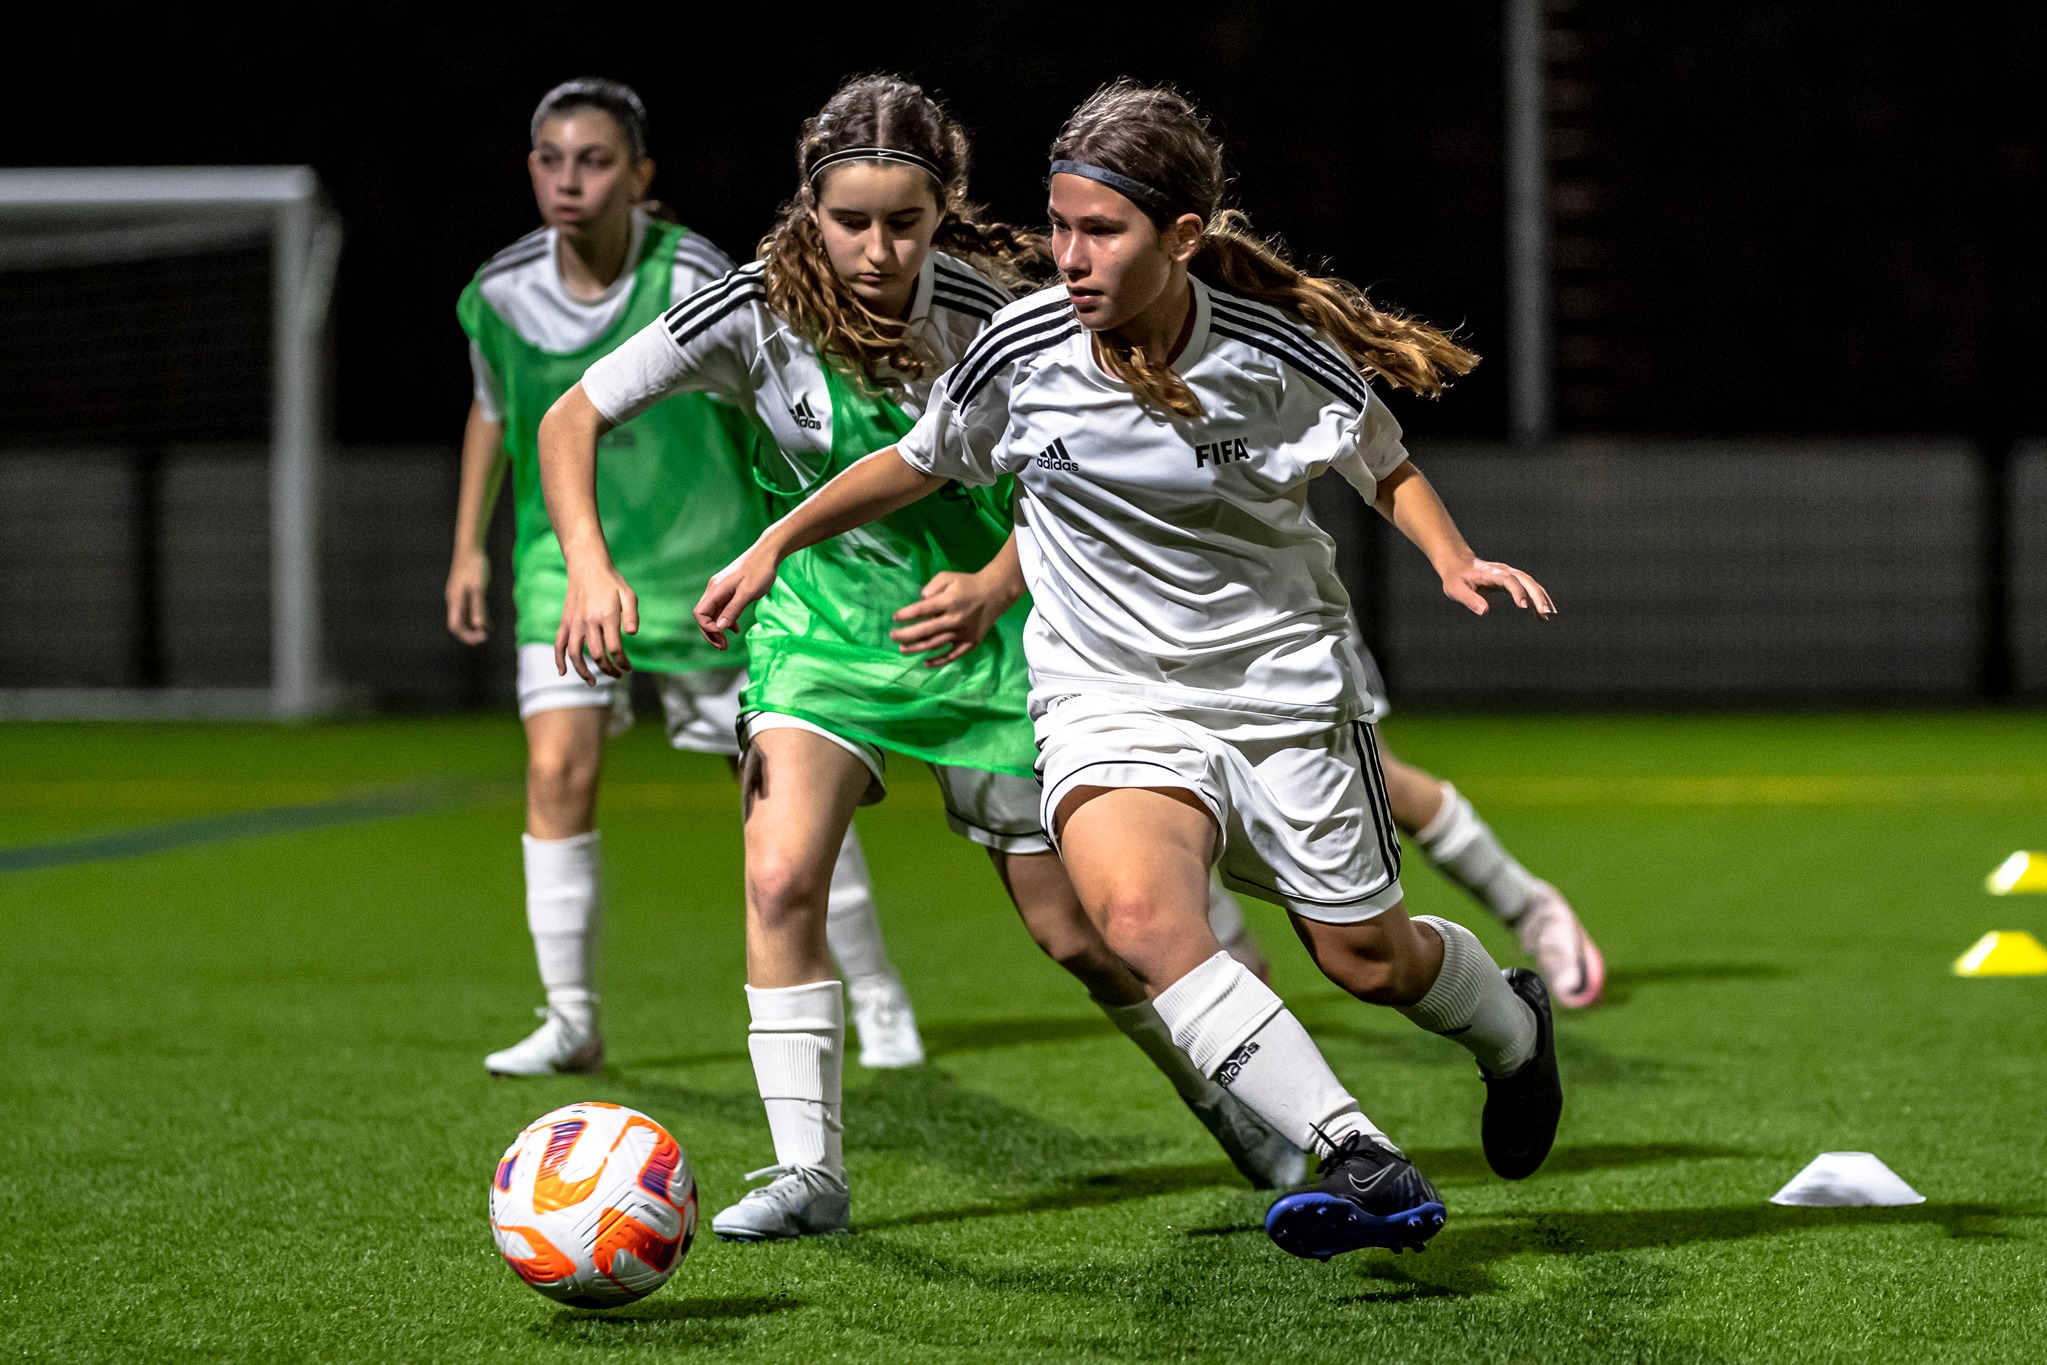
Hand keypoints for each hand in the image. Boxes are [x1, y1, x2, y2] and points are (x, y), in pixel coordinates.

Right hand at [445, 549, 489, 644]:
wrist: (470, 547)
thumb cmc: (474, 566)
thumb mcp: (478, 588)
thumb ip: (478, 607)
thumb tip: (478, 626)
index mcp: (455, 601)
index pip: (455, 626)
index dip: (467, 635)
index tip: (482, 637)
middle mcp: (454, 601)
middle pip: (459, 624)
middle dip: (471, 633)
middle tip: (486, 636)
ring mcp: (459, 596)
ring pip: (464, 617)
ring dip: (475, 626)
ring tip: (489, 631)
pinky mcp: (464, 592)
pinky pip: (469, 610)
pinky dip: (478, 617)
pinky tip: (488, 622)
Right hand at [555, 554, 637, 681]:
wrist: (587, 566)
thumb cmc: (612, 582)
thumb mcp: (629, 595)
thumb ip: (632, 615)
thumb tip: (633, 635)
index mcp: (607, 616)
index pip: (614, 648)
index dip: (622, 662)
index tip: (628, 669)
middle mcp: (589, 621)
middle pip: (596, 654)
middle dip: (607, 669)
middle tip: (617, 675)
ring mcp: (574, 622)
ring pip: (574, 654)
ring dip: (583, 671)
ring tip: (592, 683)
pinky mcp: (565, 621)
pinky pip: (558, 643)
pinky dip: (558, 659)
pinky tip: (563, 672)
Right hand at [695, 540, 783, 651]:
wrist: (768, 553)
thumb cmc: (760, 571)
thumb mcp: (748, 593)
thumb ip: (733, 610)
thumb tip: (719, 628)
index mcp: (716, 589)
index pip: (700, 614)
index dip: (708, 628)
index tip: (722, 637)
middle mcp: (715, 589)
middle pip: (704, 616)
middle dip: (711, 633)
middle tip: (724, 647)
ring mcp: (721, 590)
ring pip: (713, 614)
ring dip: (718, 629)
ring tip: (727, 643)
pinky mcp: (729, 590)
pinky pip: (722, 609)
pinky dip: (726, 621)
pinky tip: (736, 630)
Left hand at [890, 567, 1018, 666]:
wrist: (995, 594)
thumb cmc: (967, 584)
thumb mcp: (949, 576)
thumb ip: (932, 585)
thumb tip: (921, 598)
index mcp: (949, 601)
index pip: (922, 610)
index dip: (907, 614)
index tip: (895, 618)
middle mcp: (955, 619)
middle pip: (926, 631)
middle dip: (906, 635)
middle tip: (892, 636)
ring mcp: (963, 633)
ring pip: (936, 645)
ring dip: (917, 648)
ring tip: (902, 649)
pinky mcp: (970, 643)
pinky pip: (952, 655)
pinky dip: (939, 661)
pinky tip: (925, 663)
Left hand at [1440, 558, 1555, 618]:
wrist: (1458, 564)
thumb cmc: (1456, 578)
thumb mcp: (1456, 589)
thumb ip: (1470, 599)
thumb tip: (1485, 612)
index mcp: (1491, 572)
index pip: (1509, 580)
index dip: (1518, 592)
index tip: (1523, 606)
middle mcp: (1505, 571)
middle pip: (1526, 581)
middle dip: (1538, 596)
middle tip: (1546, 613)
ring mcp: (1510, 575)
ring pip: (1531, 584)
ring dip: (1542, 598)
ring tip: (1550, 615)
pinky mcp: (1512, 582)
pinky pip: (1528, 590)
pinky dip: (1536, 601)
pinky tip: (1541, 616)